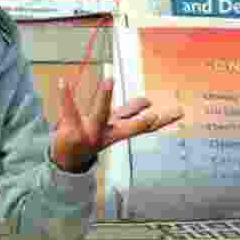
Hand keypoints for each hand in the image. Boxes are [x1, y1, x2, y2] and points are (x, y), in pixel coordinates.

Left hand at [51, 77, 182, 171]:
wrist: (68, 159)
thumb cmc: (94, 137)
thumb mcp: (114, 127)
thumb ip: (130, 113)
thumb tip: (148, 102)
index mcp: (118, 132)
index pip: (144, 127)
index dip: (160, 121)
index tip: (176, 114)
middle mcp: (107, 134)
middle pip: (126, 127)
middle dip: (138, 119)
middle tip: (152, 111)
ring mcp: (90, 132)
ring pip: (99, 115)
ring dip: (105, 98)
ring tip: (109, 80)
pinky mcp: (71, 128)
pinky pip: (68, 109)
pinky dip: (65, 95)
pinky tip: (63, 81)